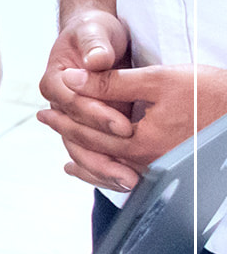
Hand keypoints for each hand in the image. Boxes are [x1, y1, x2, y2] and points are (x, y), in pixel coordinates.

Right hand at [37, 11, 134, 182]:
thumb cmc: (94, 33)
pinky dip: (106, 168)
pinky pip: (93, 152)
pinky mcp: (87, 129)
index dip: (96, 115)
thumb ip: (95, 46)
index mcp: (54, 80)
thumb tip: (94, 60)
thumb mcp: (95, 31)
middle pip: (72, 135)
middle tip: (126, 169)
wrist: (97, 40)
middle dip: (100, 154)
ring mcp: (72, 120)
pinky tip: (123, 181)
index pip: (72, 103)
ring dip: (103, 169)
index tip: (123, 126)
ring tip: (128, 182)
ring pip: (80, 150)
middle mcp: (58, 104)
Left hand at [45, 65, 226, 189]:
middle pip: (96, 150)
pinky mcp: (171, 168)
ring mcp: (161, 168)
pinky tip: (103, 172)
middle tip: (45, 120)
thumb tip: (71, 78)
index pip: (89, 131)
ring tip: (67, 158)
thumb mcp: (158, 79)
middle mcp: (148, 162)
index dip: (64, 119)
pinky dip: (110, 173)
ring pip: (112, 168)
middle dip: (68, 134)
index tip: (45, 109)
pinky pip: (131, 175)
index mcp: (140, 140)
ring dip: (87, 159)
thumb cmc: (209, 92)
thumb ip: (112, 81)